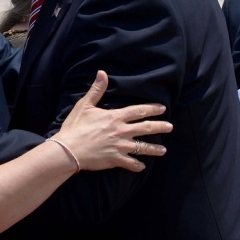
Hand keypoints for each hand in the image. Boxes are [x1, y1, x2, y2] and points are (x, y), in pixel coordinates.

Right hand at [54, 70, 170, 172]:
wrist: (69, 149)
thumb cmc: (75, 126)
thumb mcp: (85, 105)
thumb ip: (97, 90)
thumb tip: (102, 72)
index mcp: (115, 117)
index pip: (139, 111)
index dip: (152, 109)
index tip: (162, 108)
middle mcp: (121, 131)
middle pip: (146, 128)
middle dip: (160, 127)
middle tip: (170, 127)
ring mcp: (120, 146)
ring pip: (142, 148)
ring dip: (154, 149)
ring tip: (163, 150)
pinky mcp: (115, 160)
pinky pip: (130, 163)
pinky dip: (137, 165)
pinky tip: (142, 167)